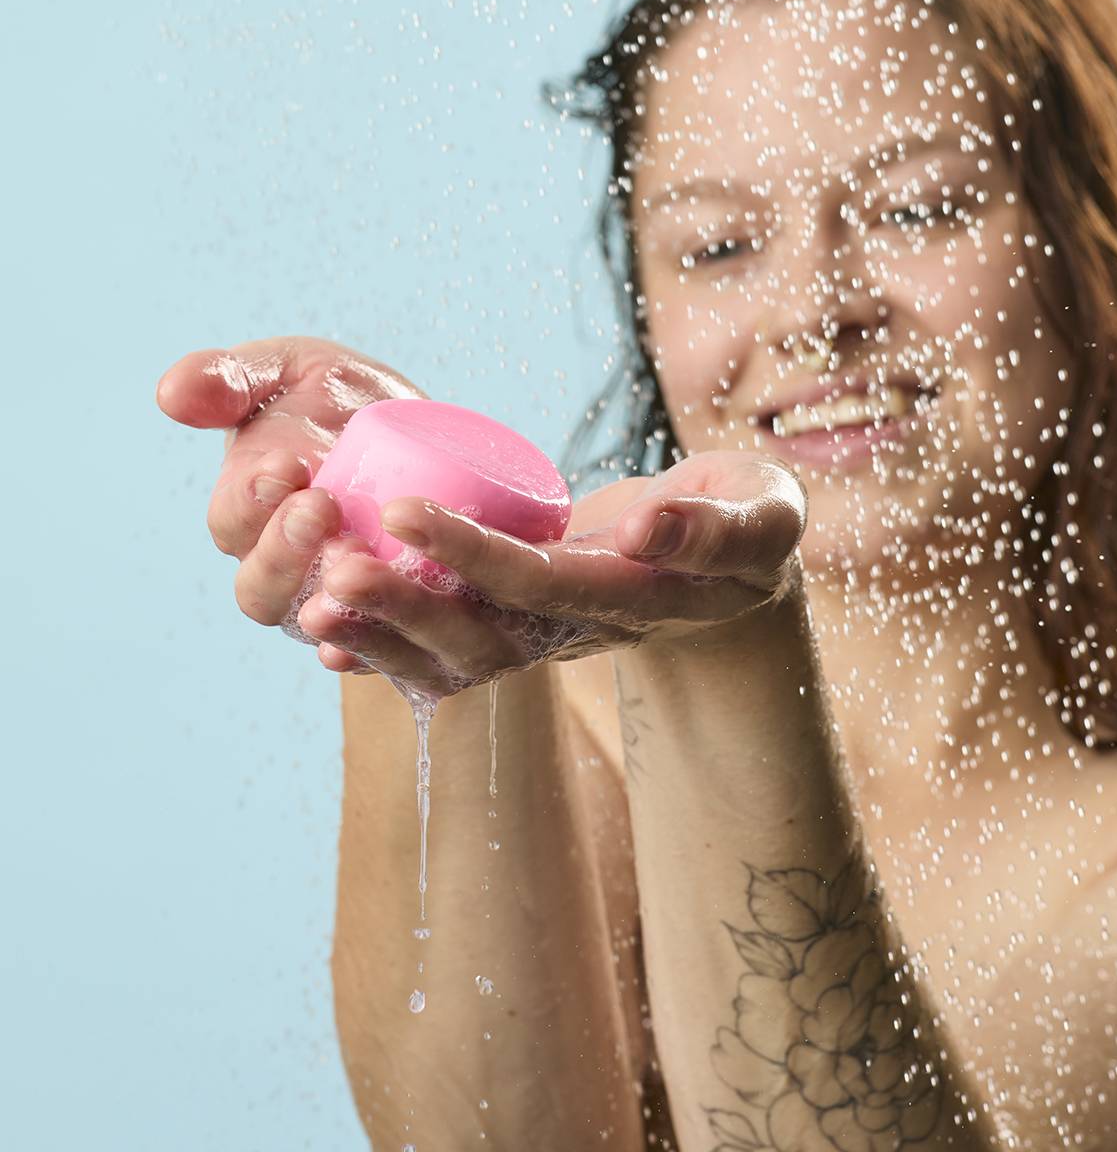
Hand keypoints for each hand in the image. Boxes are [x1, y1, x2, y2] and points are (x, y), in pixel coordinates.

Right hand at [156, 336, 431, 676]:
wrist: (422, 434)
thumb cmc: (336, 399)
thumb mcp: (289, 369)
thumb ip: (232, 378)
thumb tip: (170, 393)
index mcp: (248, 509)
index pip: (233, 521)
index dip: (253, 499)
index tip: (286, 465)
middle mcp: (280, 566)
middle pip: (262, 589)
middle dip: (286, 550)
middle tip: (323, 505)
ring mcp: (329, 598)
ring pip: (312, 621)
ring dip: (329, 599)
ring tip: (358, 559)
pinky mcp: (385, 618)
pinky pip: (375, 648)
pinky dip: (370, 646)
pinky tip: (383, 627)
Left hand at [299, 450, 807, 696]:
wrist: (741, 570)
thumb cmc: (755, 522)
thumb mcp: (763, 515)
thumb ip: (714, 525)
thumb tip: (647, 525)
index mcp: (634, 598)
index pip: (541, 581)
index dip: (471, 551)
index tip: (401, 509)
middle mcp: (582, 629)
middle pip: (481, 628)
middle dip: (403, 602)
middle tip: (327, 569)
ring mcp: (551, 635)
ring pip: (456, 648)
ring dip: (384, 630)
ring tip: (311, 599)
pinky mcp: (527, 626)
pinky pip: (451, 647)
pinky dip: (390, 645)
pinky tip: (324, 632)